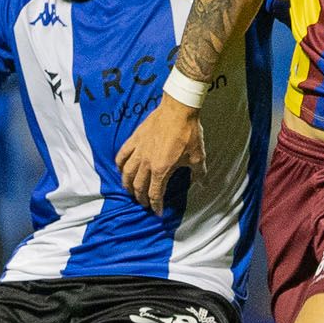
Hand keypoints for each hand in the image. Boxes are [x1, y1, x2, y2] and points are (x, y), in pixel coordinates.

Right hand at [115, 96, 204, 212]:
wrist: (178, 109)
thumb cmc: (189, 133)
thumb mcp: (198, 156)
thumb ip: (199, 173)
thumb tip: (203, 184)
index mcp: (161, 170)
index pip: (155, 194)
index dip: (156, 206)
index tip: (158, 213)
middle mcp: (146, 163)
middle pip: (138, 186)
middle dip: (141, 198)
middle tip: (145, 204)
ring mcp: (138, 150)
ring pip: (126, 173)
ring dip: (127, 185)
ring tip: (129, 191)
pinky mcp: (135, 139)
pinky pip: (122, 154)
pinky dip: (119, 164)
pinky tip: (120, 169)